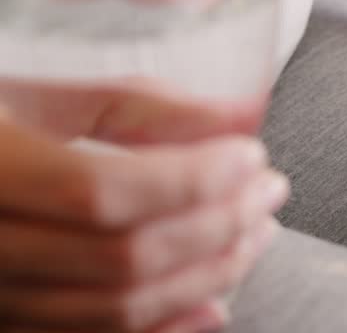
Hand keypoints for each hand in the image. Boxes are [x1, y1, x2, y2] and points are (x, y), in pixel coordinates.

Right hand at [0, 79, 288, 331]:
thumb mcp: (43, 89)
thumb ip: (142, 103)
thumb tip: (243, 113)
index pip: (102, 192)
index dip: (192, 178)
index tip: (252, 154)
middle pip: (121, 258)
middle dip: (216, 225)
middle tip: (269, 190)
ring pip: (112, 311)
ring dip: (205, 275)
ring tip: (256, 234)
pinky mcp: (10, 322)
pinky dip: (164, 331)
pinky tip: (216, 307)